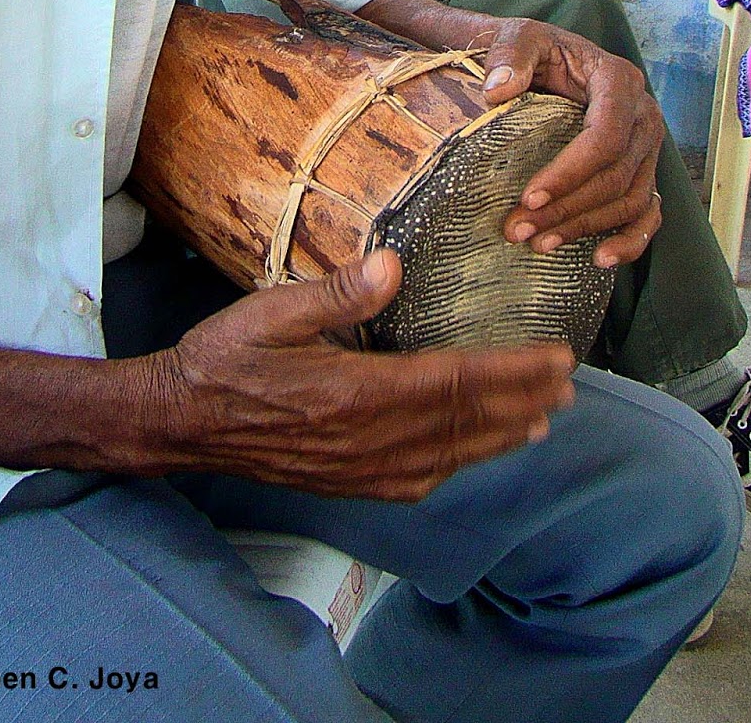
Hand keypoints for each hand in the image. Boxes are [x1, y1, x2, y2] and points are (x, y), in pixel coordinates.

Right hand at [153, 250, 575, 501]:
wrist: (183, 422)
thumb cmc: (225, 358)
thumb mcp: (273, 312)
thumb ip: (337, 293)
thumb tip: (393, 267)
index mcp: (355, 393)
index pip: (454, 382)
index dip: (511, 372)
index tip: (555, 358)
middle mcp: (367, 439)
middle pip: (464, 423)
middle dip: (522, 402)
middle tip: (567, 385)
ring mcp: (360, 469)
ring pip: (449, 456)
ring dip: (500, 436)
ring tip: (541, 420)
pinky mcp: (348, 482)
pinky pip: (419, 479)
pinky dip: (458, 463)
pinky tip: (472, 454)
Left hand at [474, 20, 662, 268]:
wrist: (543, 55)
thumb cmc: (533, 48)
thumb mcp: (519, 38)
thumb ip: (510, 56)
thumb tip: (498, 92)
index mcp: (619, 81)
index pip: (606, 137)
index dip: (570, 172)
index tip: (528, 196)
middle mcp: (643, 115)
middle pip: (616, 176)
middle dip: (568, 208)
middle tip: (519, 229)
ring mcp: (646, 147)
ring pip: (630, 200)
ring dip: (587, 228)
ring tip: (540, 244)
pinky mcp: (642, 169)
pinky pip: (648, 212)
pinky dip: (631, 240)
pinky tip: (599, 258)